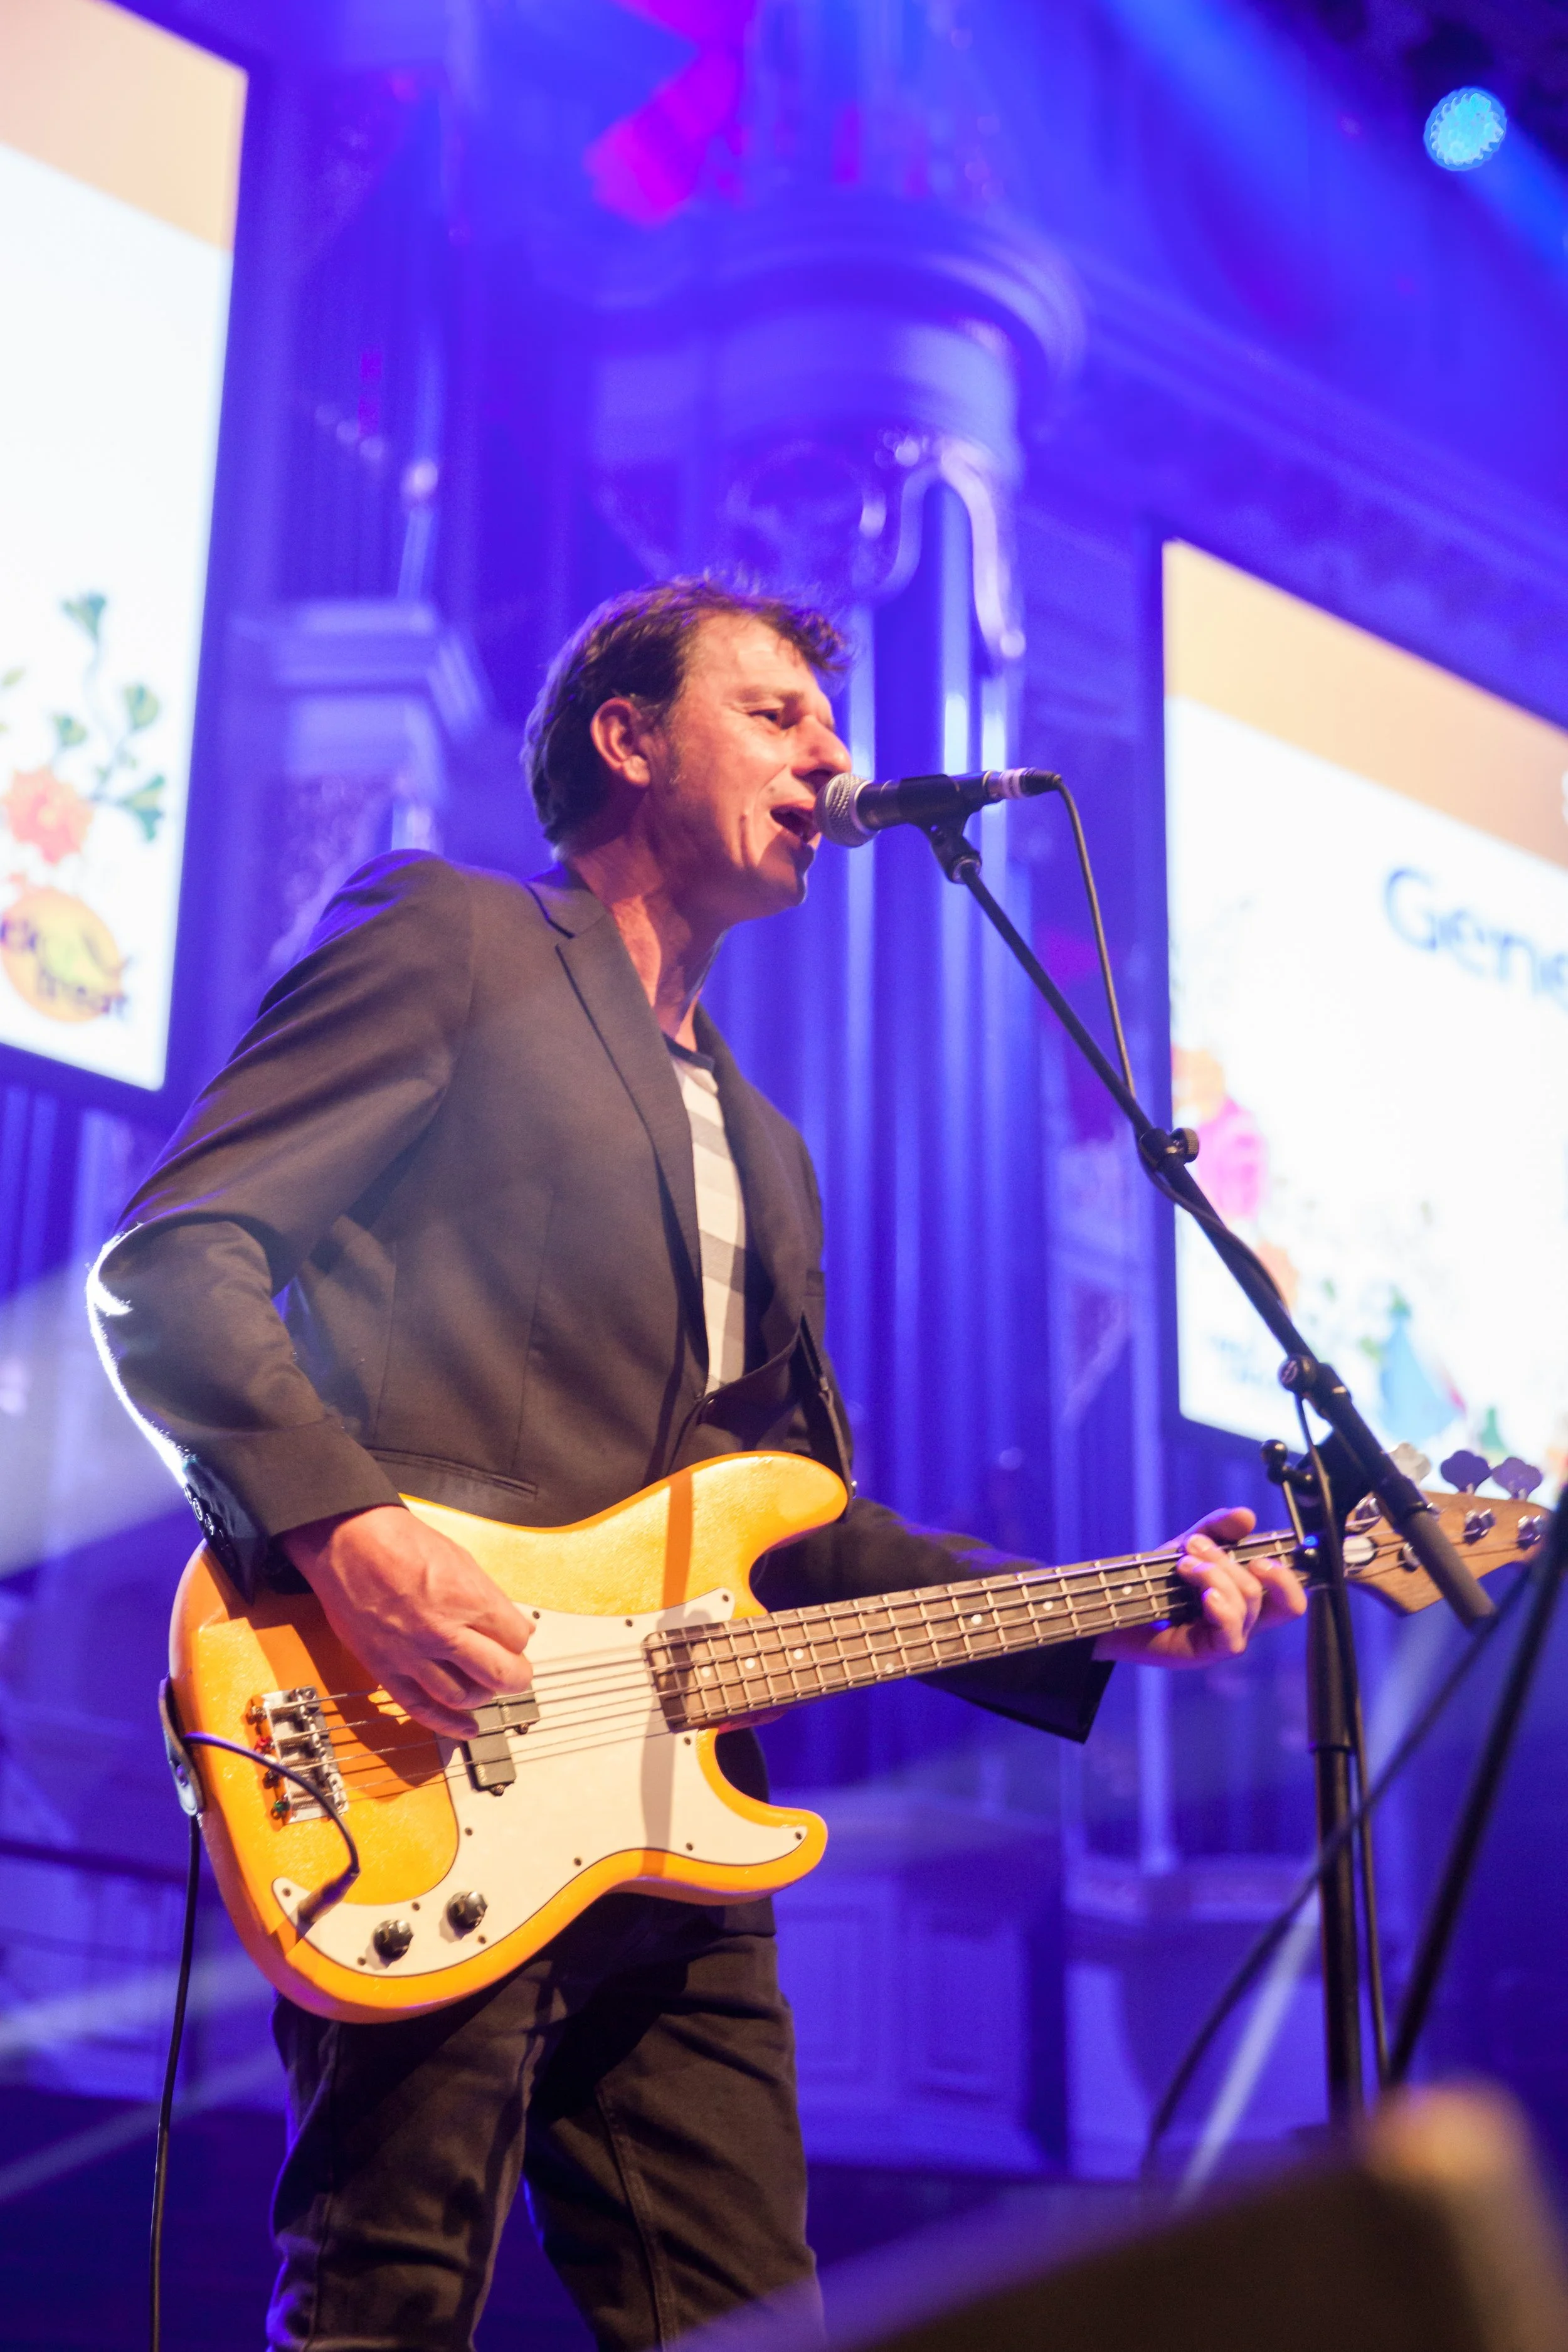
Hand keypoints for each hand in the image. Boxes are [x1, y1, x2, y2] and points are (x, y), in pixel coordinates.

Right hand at [280, 1505, 532, 1738]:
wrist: (348, 1542)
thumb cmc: (400, 1541)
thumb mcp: (460, 1559)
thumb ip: (488, 1597)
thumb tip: (513, 1624)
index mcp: (468, 1600)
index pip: (516, 1639)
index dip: (519, 1639)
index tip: (516, 1637)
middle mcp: (444, 1632)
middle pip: (500, 1674)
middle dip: (516, 1677)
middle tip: (516, 1674)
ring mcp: (414, 1655)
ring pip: (465, 1697)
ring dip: (483, 1696)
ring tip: (486, 1688)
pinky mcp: (387, 1669)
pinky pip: (421, 1708)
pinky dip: (447, 1724)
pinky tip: (466, 1728)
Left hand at [1093, 1506, 1304, 1667]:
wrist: (1114, 1604)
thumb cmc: (1155, 1578)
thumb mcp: (1188, 1545)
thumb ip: (1217, 1529)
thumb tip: (1247, 1516)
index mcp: (1247, 1596)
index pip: (1290, 1597)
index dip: (1289, 1577)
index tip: (1262, 1555)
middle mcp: (1243, 1620)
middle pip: (1272, 1595)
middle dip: (1231, 1560)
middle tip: (1195, 1545)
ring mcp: (1226, 1637)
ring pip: (1247, 1604)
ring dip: (1216, 1574)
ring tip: (1183, 1563)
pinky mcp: (1207, 1653)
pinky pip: (1232, 1636)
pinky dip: (1223, 1608)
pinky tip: (1206, 1596)